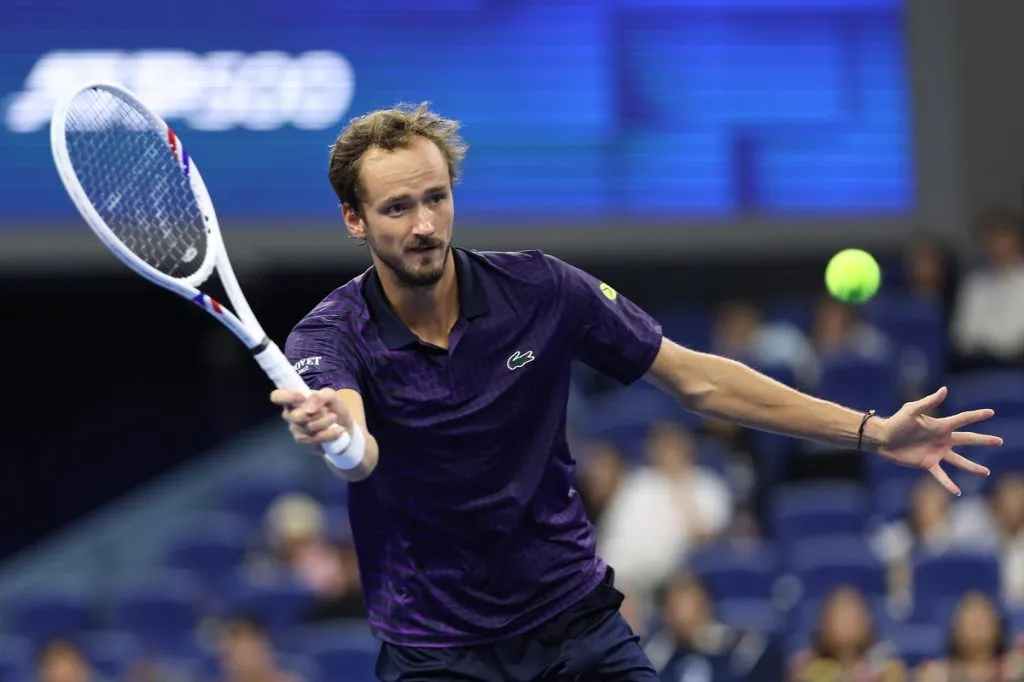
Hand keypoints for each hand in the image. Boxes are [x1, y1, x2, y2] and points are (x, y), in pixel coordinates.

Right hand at [270, 387, 351, 451]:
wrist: (344, 426)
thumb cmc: (332, 407)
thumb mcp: (331, 396)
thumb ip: (320, 396)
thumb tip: (309, 409)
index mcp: (292, 400)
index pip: (277, 396)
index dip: (287, 396)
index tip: (303, 398)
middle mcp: (290, 415)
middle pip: (296, 416)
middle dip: (317, 413)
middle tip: (327, 410)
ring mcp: (296, 431)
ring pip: (308, 428)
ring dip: (326, 422)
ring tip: (334, 418)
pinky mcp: (305, 443)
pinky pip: (316, 439)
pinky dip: (330, 433)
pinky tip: (338, 430)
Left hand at [875, 386, 1002, 494]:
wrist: (882, 438)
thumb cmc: (896, 422)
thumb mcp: (912, 410)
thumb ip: (929, 402)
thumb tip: (944, 389)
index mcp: (940, 425)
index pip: (963, 419)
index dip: (976, 416)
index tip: (990, 412)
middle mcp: (942, 439)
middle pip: (967, 440)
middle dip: (983, 440)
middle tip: (999, 441)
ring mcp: (936, 452)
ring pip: (959, 460)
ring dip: (972, 467)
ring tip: (986, 472)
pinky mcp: (928, 463)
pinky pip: (941, 475)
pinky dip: (948, 483)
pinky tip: (957, 491)